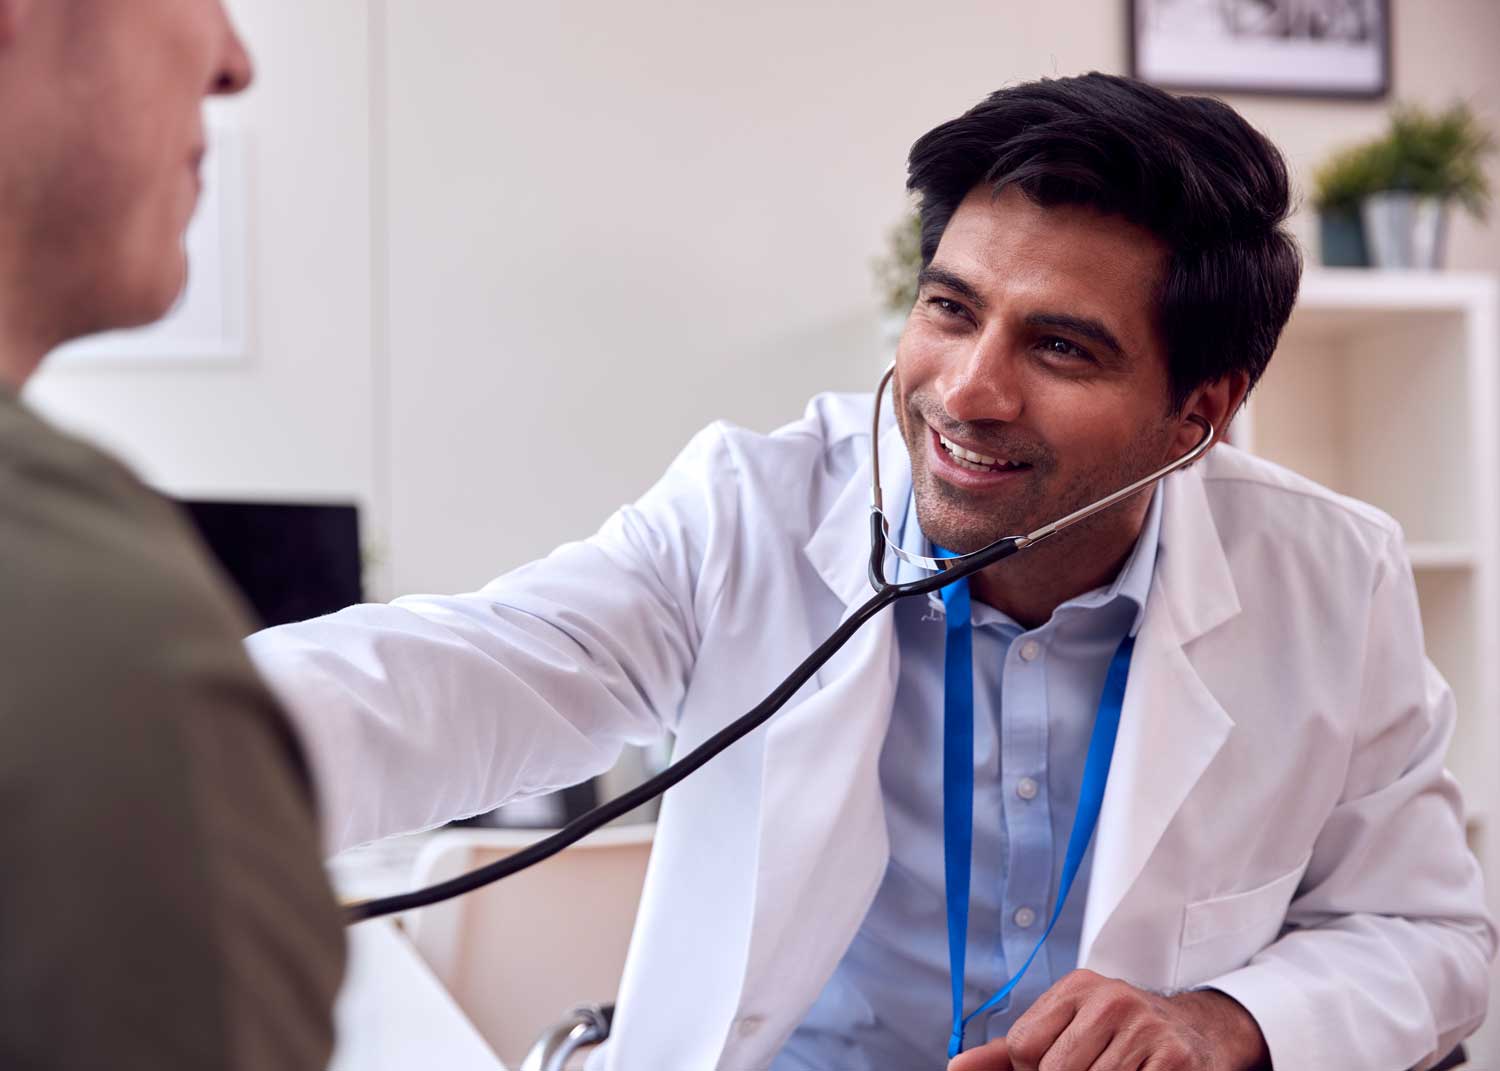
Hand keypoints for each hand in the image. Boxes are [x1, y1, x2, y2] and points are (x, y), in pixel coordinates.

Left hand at [946, 970, 1268, 1070]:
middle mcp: (1112, 1000)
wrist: (1199, 1032)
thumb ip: (1008, 1052)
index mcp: (1077, 988)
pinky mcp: (1176, 1061)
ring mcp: (1146, 1029)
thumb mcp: (1067, 1026)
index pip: (1024, 1047)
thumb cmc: (1120, 1033)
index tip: (1051, 1068)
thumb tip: (955, 1067)